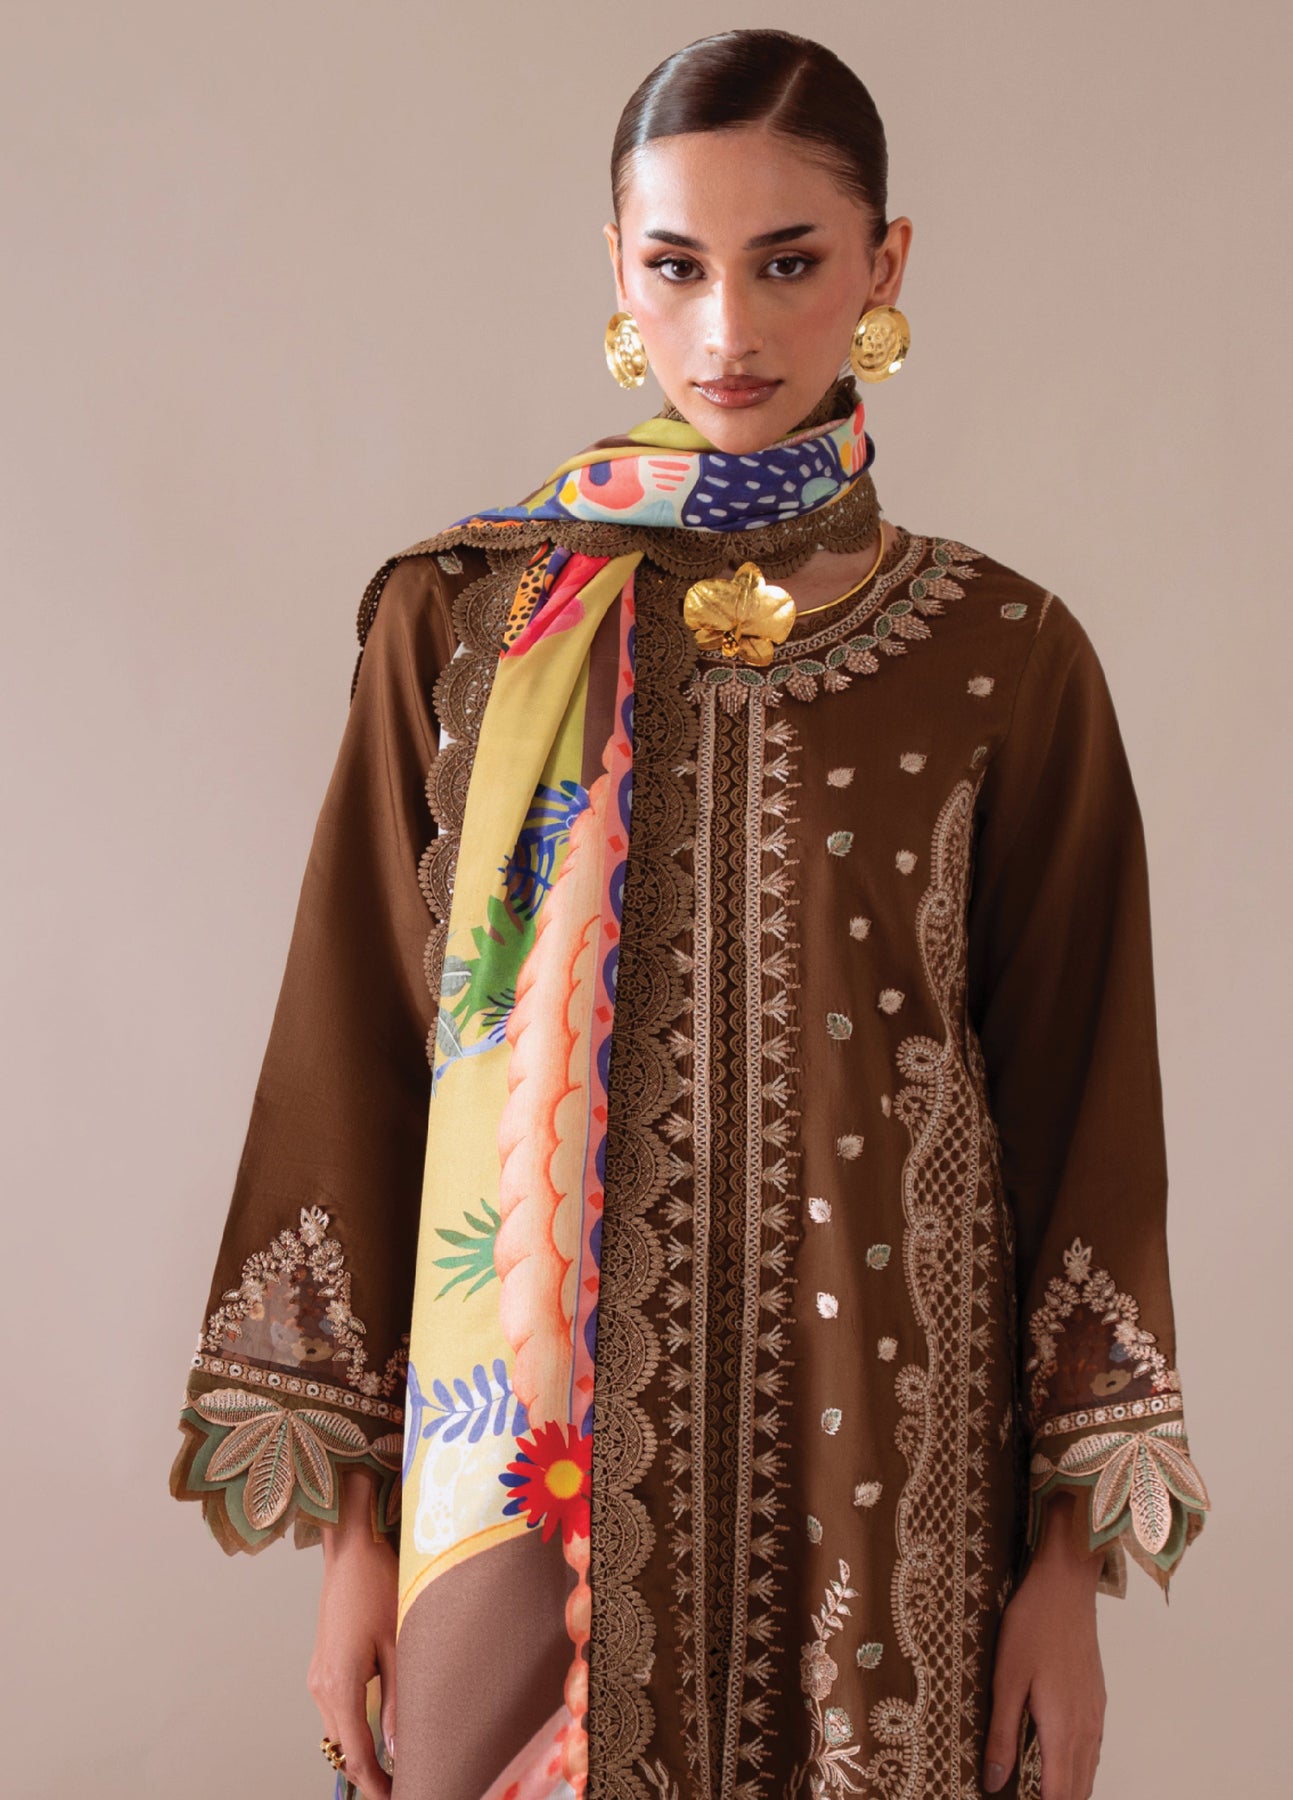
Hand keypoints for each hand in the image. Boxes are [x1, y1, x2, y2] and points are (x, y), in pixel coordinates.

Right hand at [308, 1468, 398, 1799]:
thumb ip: (400, 1698)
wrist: (351, 1546)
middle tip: (403, 1788)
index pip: (356, 1756)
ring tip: (396, 1768)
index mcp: (339, 1685)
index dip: (376, 1786)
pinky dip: (355, 1729)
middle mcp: (321, 1688)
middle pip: (343, 1751)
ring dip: (362, 1752)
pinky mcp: (322, 1666)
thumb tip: (401, 1747)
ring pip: (338, 1733)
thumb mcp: (399, 1642)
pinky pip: (337, 1711)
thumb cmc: (378, 1585)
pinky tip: (379, 1731)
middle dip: (370, 1776)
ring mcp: (317, 1677)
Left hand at [983, 1490, 1106, 1798]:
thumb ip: (1001, 1734)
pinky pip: (1093, 1751)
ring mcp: (1095, 1714)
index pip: (1058, 1794)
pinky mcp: (1096, 1700)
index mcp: (1063, 1729)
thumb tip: (994, 1783)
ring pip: (1088, 1773)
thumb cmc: (1032, 1627)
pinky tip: (1066, 1769)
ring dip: (1070, 1791)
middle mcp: (1086, 1729)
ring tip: (1047, 1794)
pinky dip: (1080, 1771)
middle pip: (1078, 1790)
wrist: (1066, 1586)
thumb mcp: (1006, 1679)